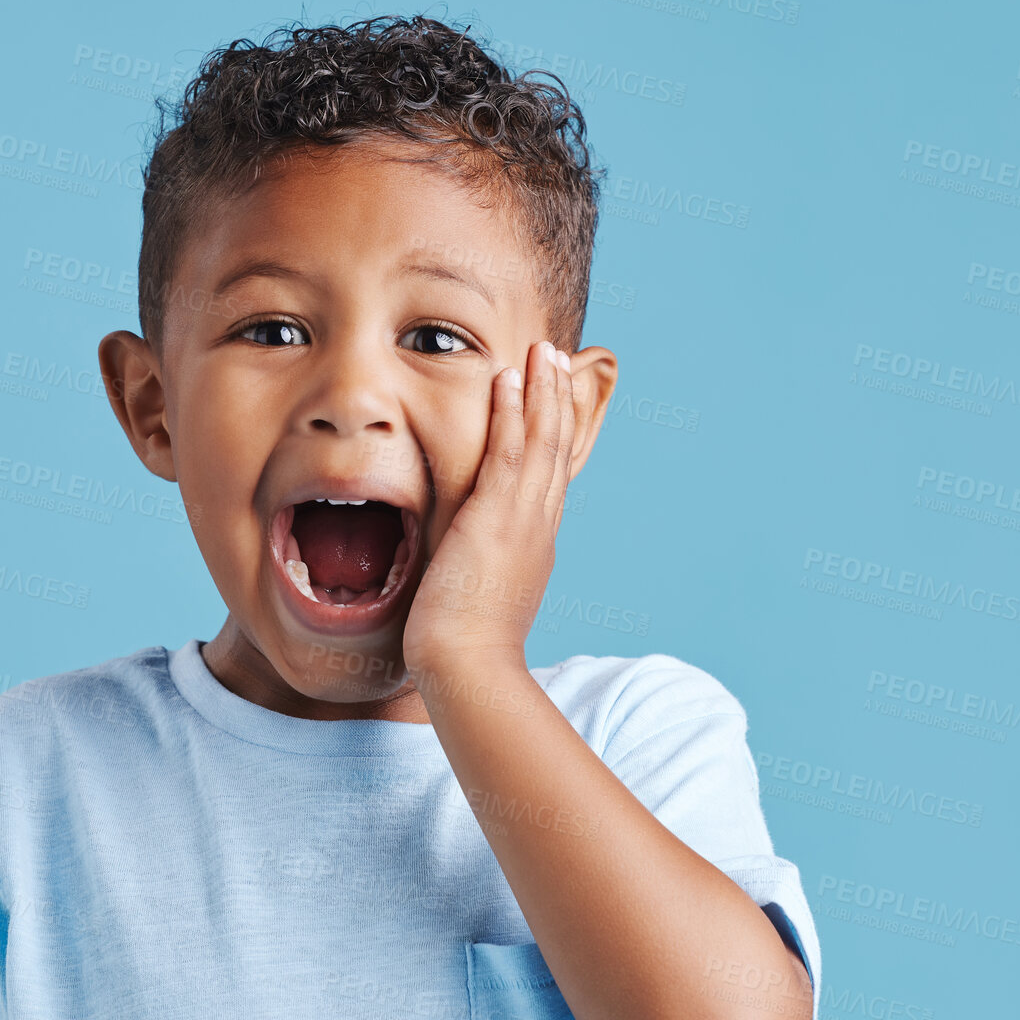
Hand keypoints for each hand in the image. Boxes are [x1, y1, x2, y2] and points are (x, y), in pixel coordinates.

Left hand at [401, 340, 575, 677]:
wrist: (467, 667)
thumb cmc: (463, 648)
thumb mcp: (478, 599)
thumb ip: (476, 572)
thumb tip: (460, 566)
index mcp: (534, 546)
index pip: (549, 479)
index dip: (554, 437)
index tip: (554, 403)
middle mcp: (538, 528)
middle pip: (556, 451)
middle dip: (558, 402)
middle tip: (558, 360)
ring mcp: (523, 521)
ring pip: (541, 442)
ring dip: (542, 392)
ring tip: (543, 351)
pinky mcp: (498, 518)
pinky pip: (511, 452)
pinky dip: (514, 413)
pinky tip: (509, 379)